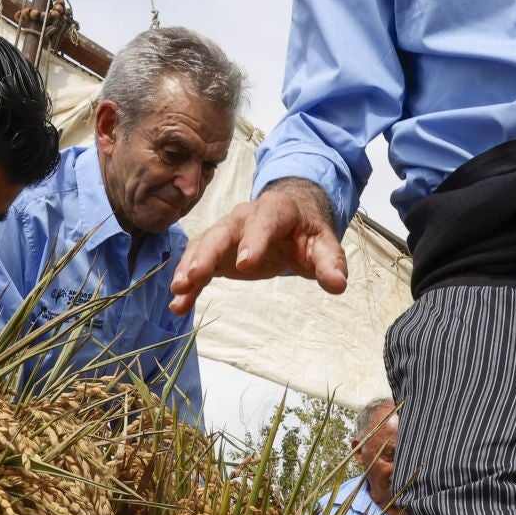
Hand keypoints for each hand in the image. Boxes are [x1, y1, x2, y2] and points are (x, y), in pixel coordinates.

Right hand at [169, 179, 347, 314]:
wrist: (290, 219)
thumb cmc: (306, 232)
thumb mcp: (324, 244)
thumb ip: (330, 262)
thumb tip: (338, 285)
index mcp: (275, 210)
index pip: (264, 221)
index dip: (254, 240)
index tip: (245, 265)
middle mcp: (244, 217)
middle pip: (223, 231)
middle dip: (207, 253)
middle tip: (195, 276)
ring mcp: (226, 233)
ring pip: (203, 245)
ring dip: (189, 267)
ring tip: (178, 290)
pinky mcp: (216, 251)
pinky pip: (197, 263)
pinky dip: (188, 283)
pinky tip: (178, 304)